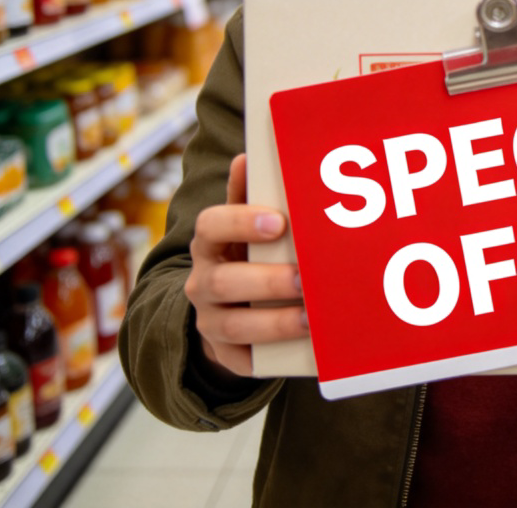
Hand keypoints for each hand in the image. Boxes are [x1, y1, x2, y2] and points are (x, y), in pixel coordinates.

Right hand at [185, 154, 307, 376]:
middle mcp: (202, 282)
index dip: (241, 222)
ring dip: (276, 321)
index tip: (279, 222)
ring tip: (313, 316)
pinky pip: (243, 360)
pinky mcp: (226, 354)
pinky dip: (272, 352)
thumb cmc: (246, 252)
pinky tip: (306, 346)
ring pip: (235, 324)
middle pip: (225, 281)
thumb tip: (247, 156)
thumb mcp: (243, 224)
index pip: (211, 226)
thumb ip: (247, 194)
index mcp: (208, 242)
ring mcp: (210, 320)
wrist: (225, 306)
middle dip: (268, 280)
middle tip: (306, 277)